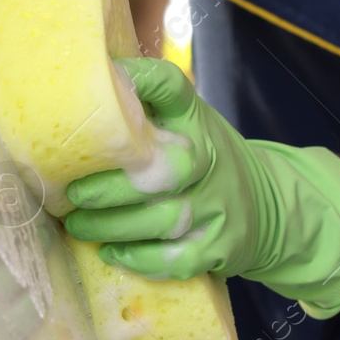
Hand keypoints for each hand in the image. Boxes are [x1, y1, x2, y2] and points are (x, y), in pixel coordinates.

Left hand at [63, 58, 339, 318]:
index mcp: (193, 119)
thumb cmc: (205, 160)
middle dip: (108, 186)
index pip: (171, 87)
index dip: (140, 80)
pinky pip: (175, 259)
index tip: (108, 80)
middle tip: (71, 194)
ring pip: (160, 220)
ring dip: (111, 226)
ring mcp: (215, 206)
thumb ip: (144, 106)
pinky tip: (112, 253)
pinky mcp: (218, 246)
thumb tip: (80, 86)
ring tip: (78, 226)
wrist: (268, 205)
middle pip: (158, 169)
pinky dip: (140, 259)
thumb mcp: (186, 123)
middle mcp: (206, 159)